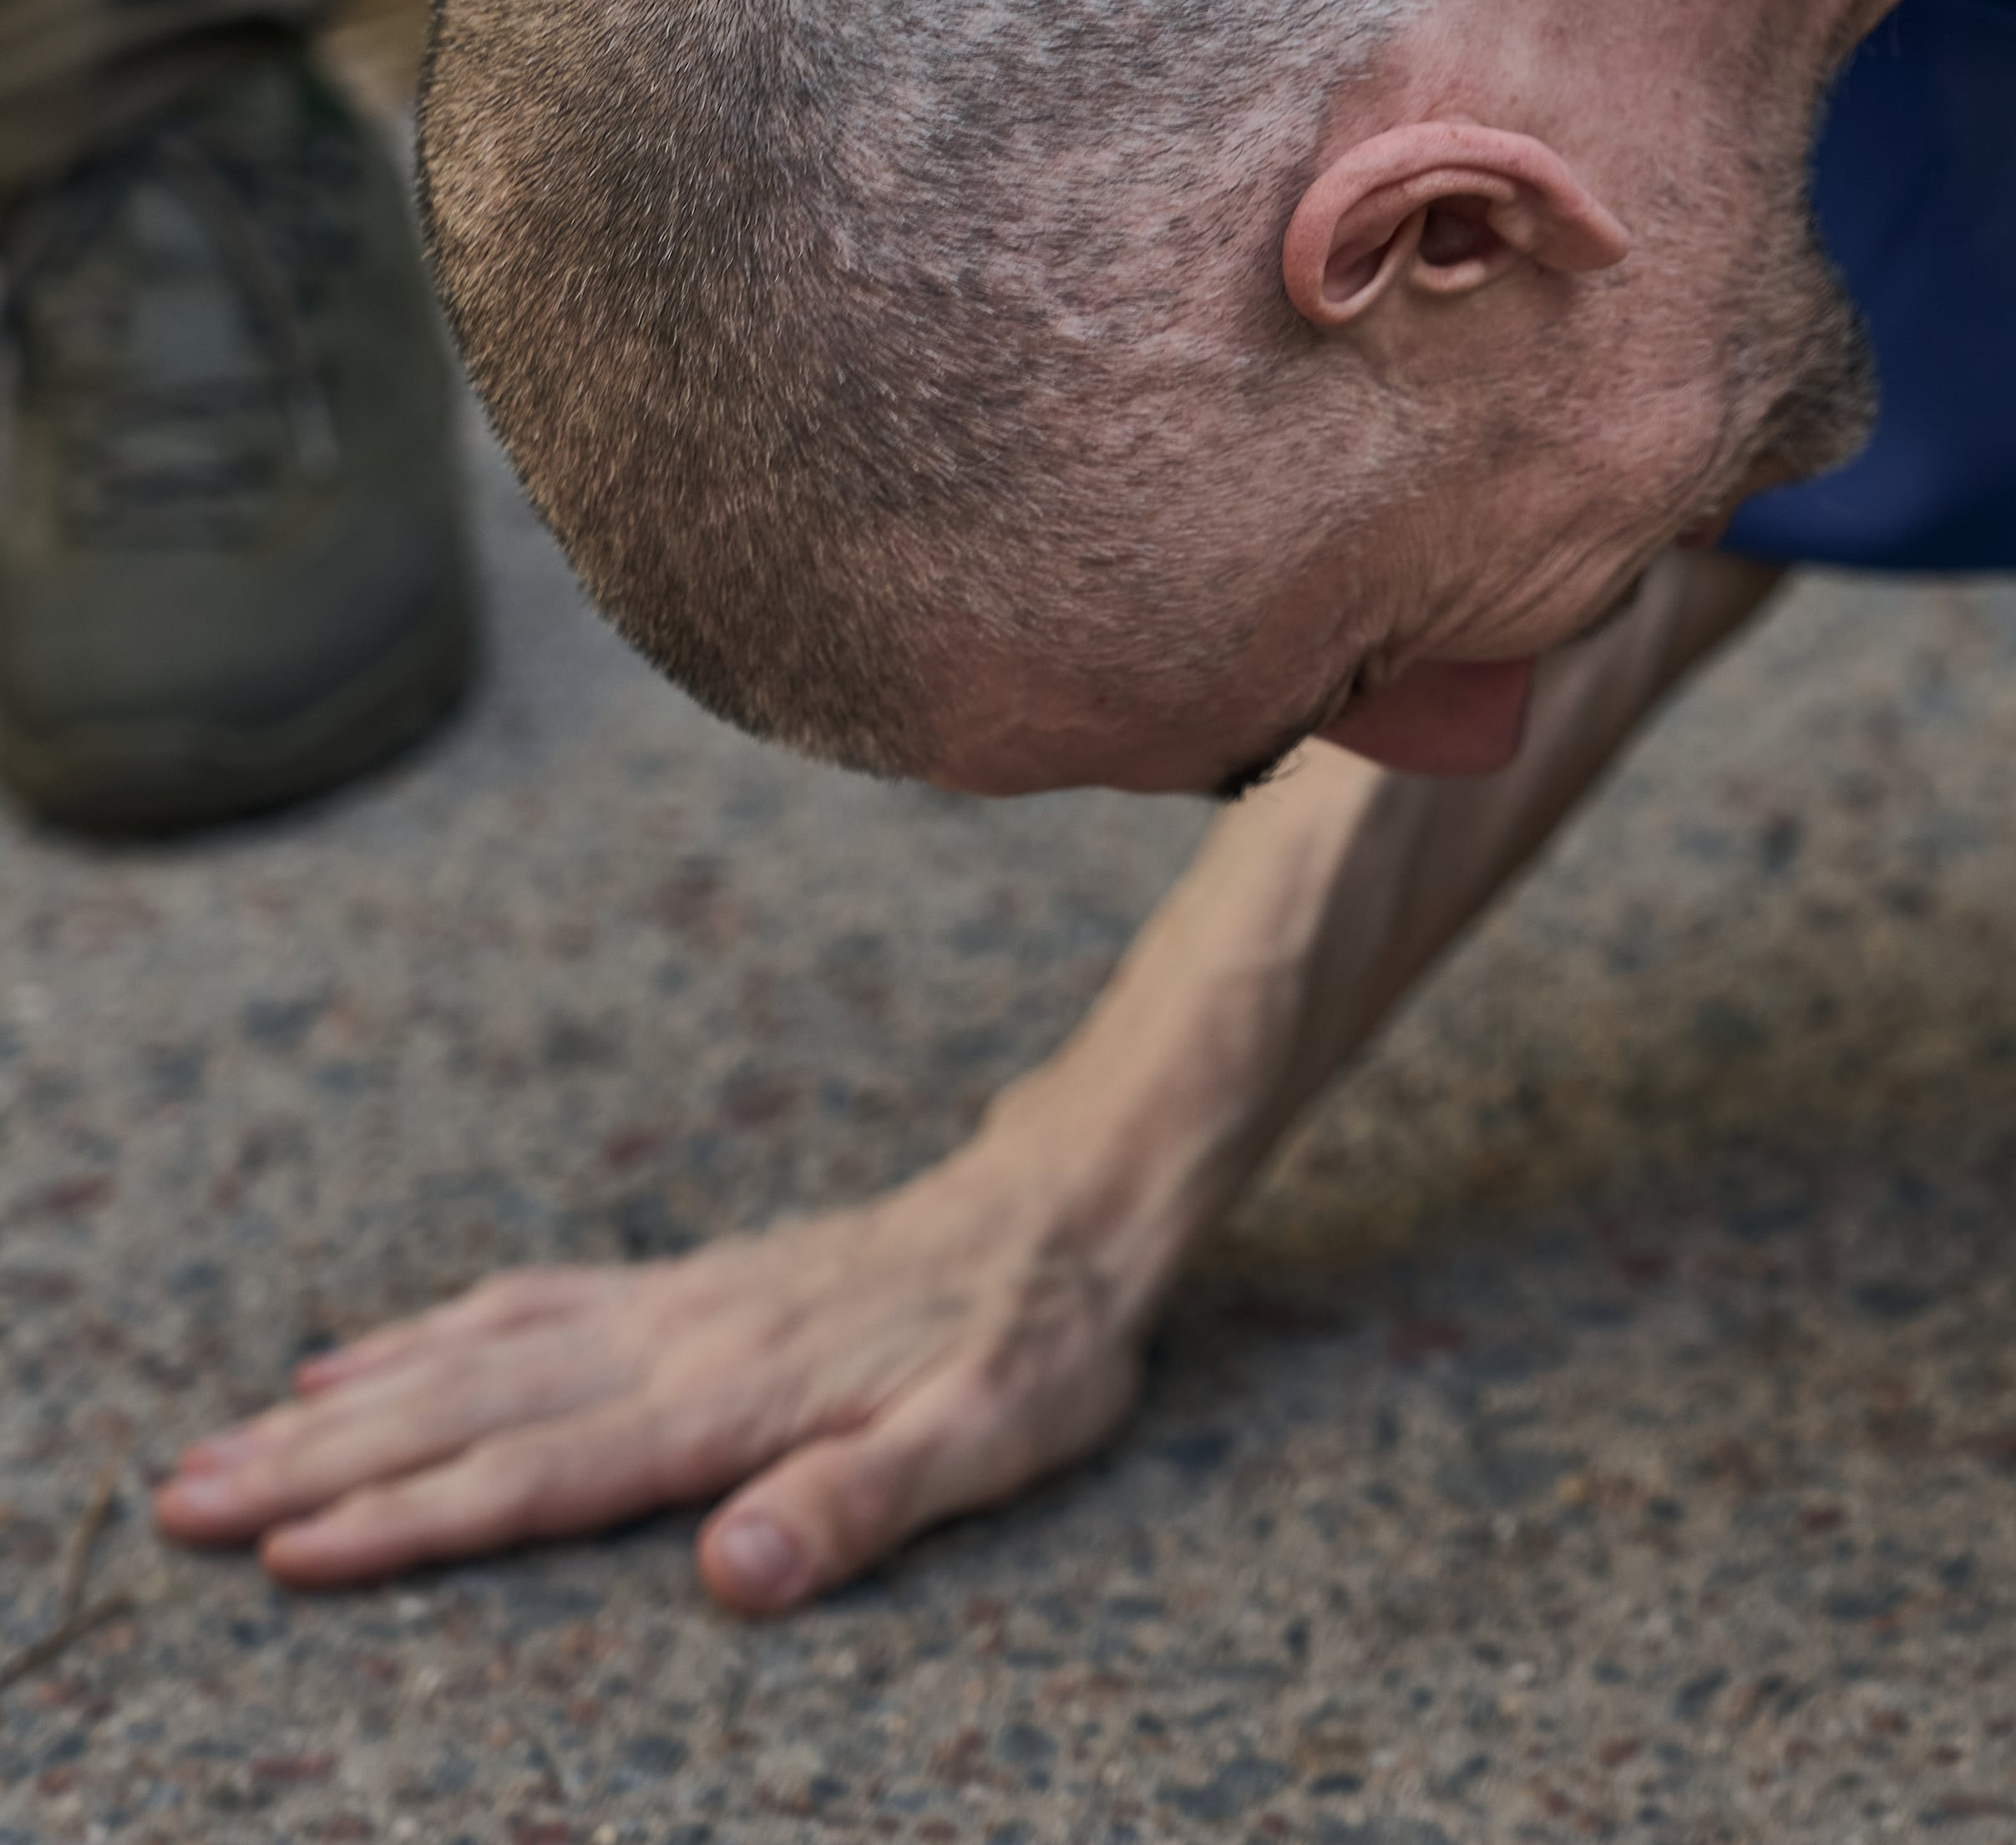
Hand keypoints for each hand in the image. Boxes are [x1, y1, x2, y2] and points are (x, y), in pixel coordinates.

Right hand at [153, 1144, 1156, 1613]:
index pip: (543, 1473)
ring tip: (225, 1447)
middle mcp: (680, 1341)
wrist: (1070, 1207)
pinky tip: (355, 1361)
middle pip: (470, 1411)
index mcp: (735, 1397)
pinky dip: (426, 1337)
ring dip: (345, 1408)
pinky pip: (528, 1308)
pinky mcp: (686, 1288)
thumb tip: (730, 1568)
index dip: (414, 1520)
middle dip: (321, 1466)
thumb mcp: (989, 1438)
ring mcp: (674, 1306)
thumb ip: (861, 1502)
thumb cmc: (1037, 1343)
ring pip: (475, 1357)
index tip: (290, 1556)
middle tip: (184, 1505)